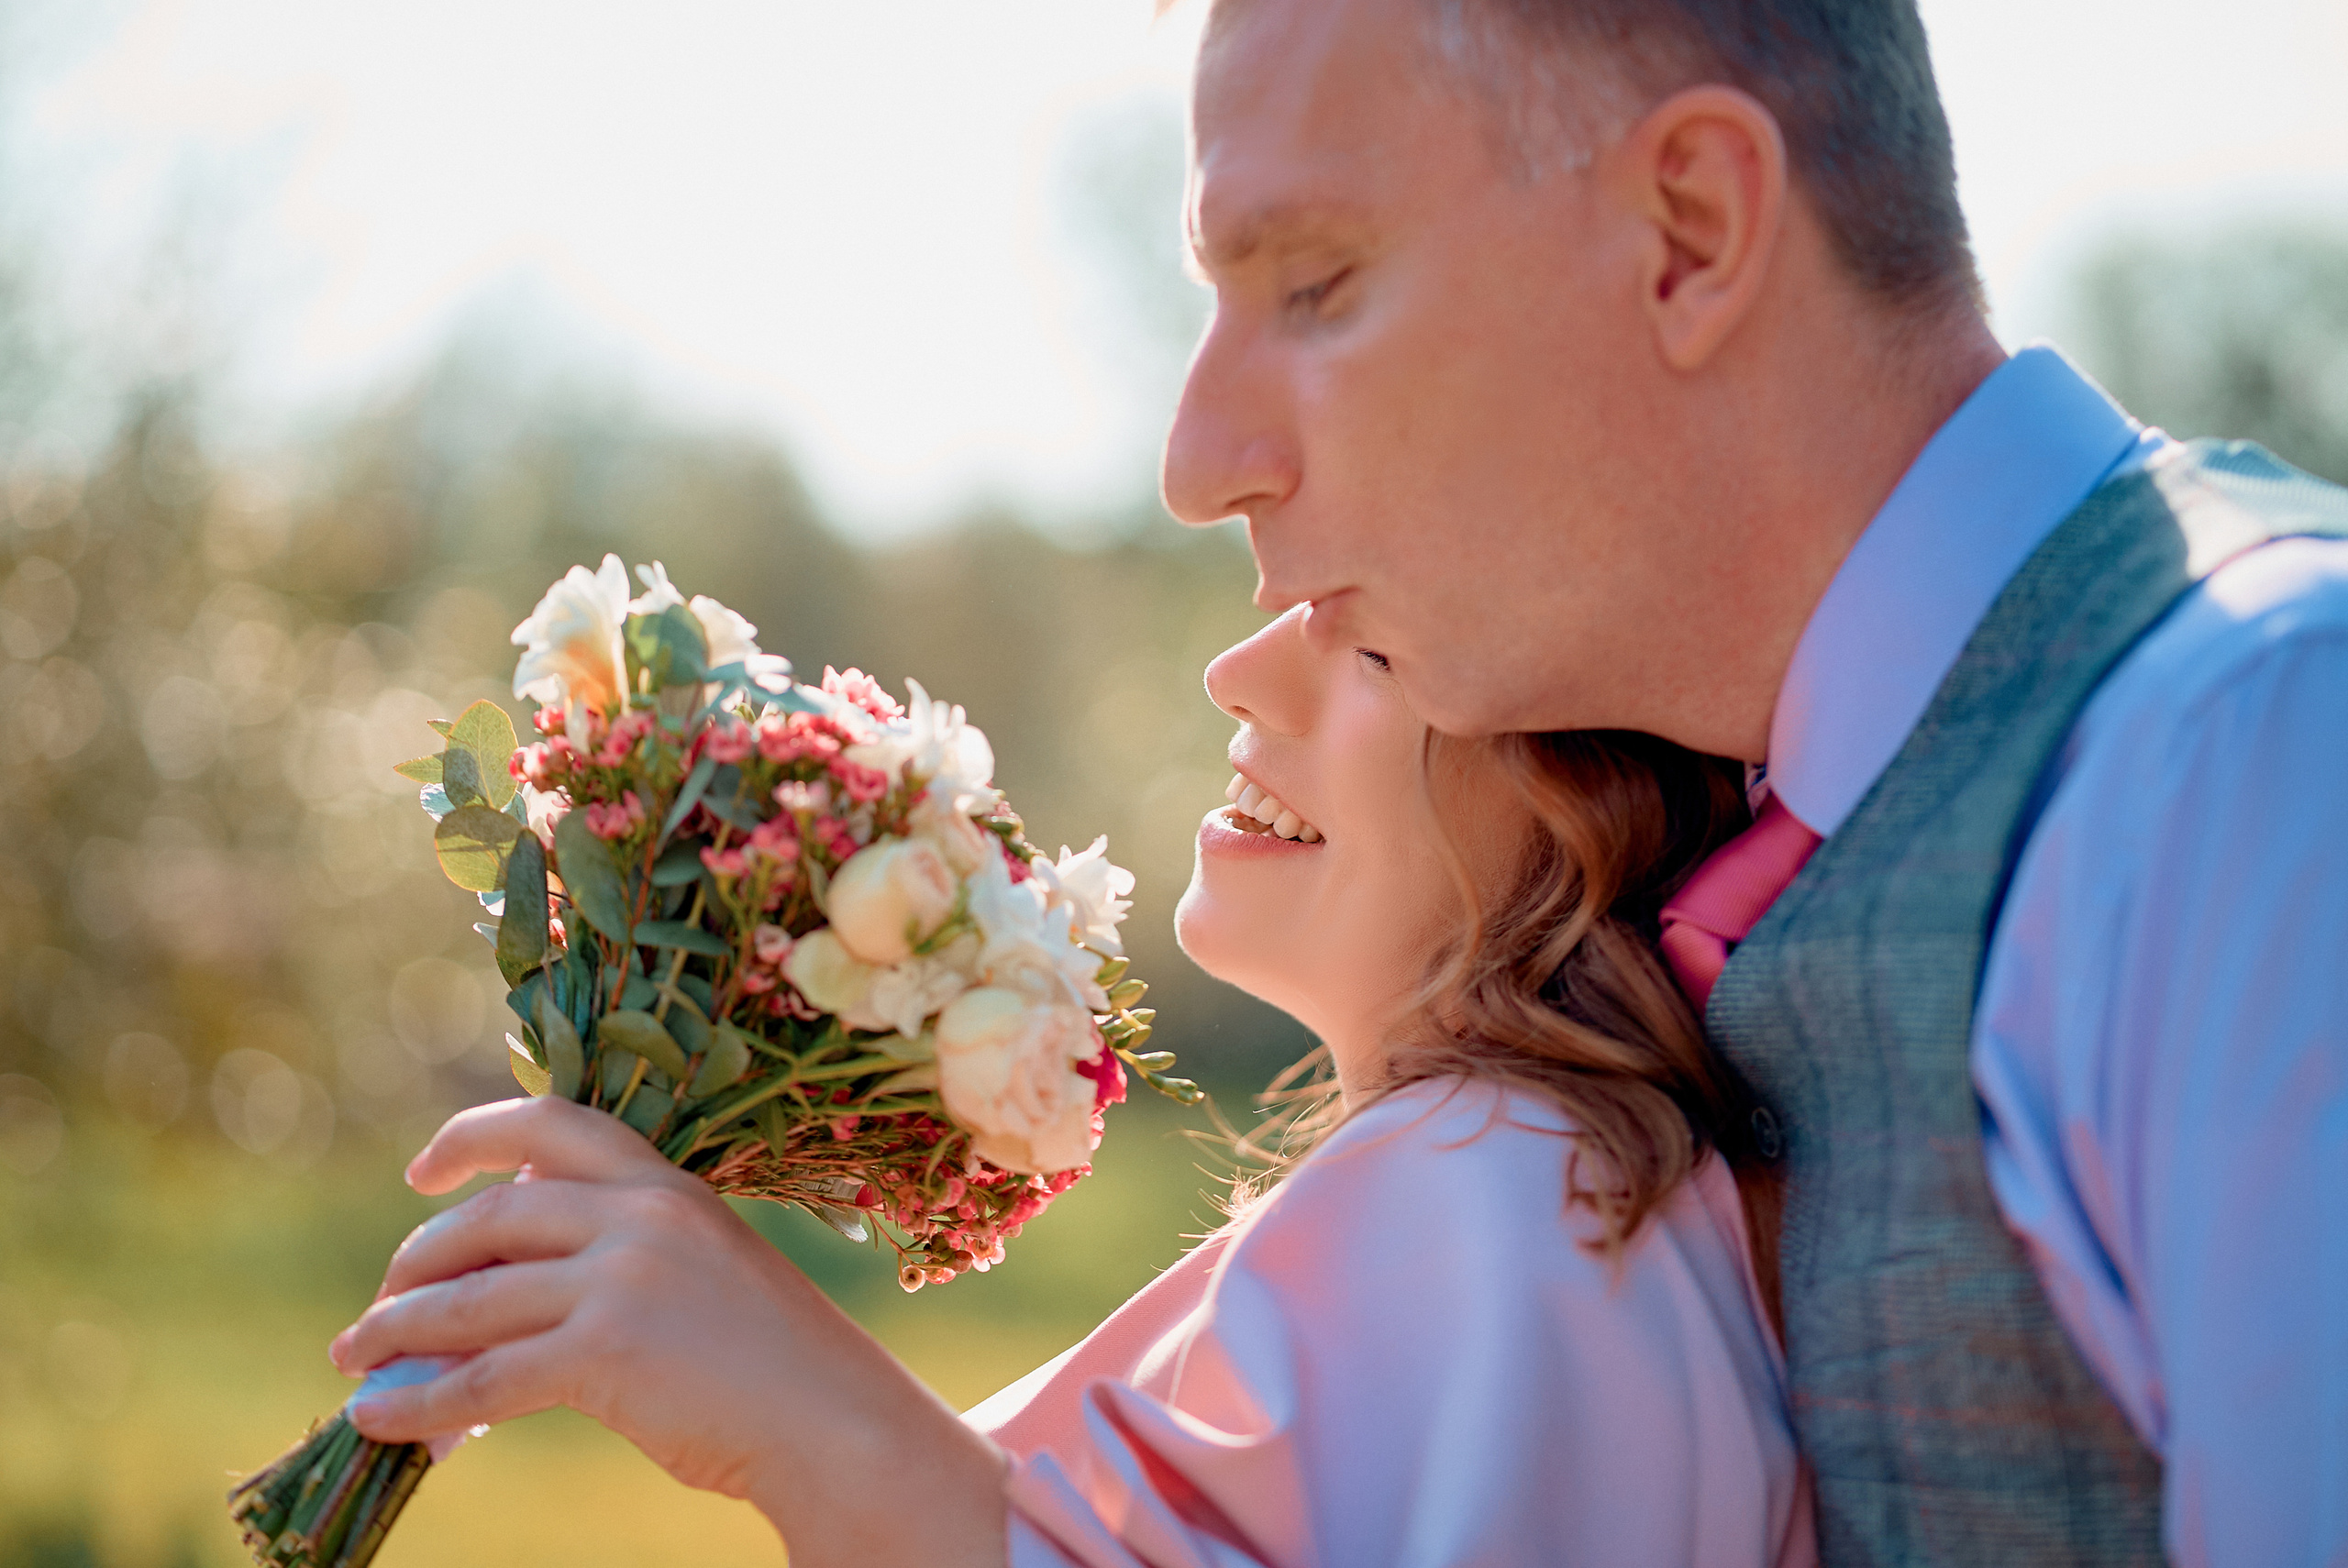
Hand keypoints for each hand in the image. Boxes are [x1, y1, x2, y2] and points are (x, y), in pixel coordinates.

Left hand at [328, 1096, 1006, 1567]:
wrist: (836, 1425)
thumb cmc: (775, 1364)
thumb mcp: (706, 1271)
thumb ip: (625, 1251)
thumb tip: (504, 1274)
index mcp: (668, 1184)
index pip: (550, 1124)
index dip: (472, 1138)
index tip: (422, 1174)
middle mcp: (642, 1215)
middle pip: (489, 1219)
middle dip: (415, 1263)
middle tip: (378, 1306)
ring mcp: (623, 1280)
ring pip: (471, 1301)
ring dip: (396, 1333)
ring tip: (355, 1362)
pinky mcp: (605, 1352)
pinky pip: (483, 1377)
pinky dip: (418, 1401)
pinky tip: (380, 1418)